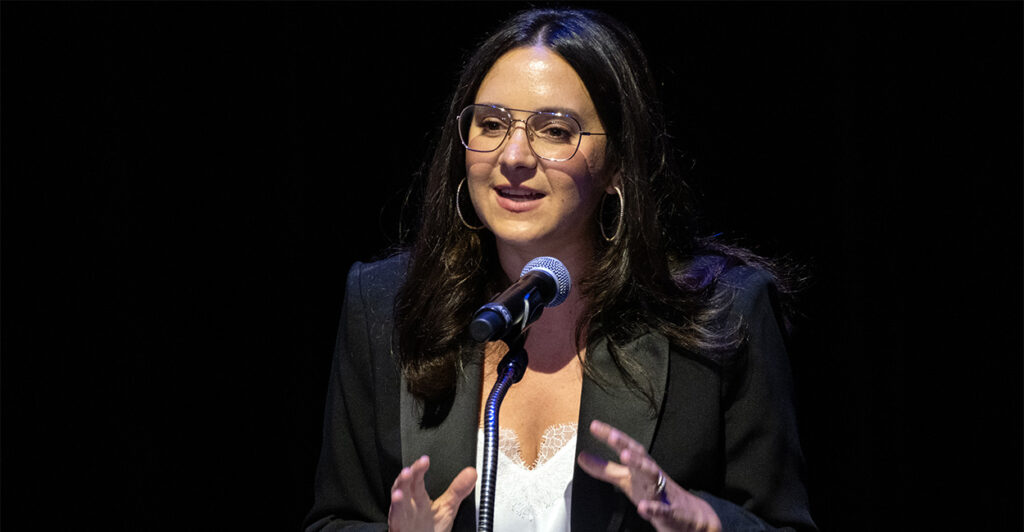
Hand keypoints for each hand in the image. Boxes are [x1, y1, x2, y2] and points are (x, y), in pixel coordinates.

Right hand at [388, 455, 476, 531]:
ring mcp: (402, 516)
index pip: (417, 479)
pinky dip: (396, 507)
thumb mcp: (447, 508)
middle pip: (405, 486)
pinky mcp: (399, 526)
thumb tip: (471, 473)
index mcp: (419, 498)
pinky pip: (395, 517)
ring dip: (400, 488)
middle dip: (408, 476)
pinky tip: (398, 497)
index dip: (419, 469)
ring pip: (398, 499)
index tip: (425, 460)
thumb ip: (457, 490)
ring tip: (405, 476)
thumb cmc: (431, 529)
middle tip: (412, 468)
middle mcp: (409, 505)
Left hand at [577, 420, 721, 531]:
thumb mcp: (628, 481)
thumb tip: (581, 456)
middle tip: (612, 436)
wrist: (690, 516)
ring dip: (641, 465)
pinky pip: (663, 510)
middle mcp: (652, 475)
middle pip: (640, 456)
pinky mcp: (671, 513)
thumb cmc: (656, 493)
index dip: (612, 436)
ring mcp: (663, 493)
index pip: (627, 447)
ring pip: (653, 475)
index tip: (594, 425)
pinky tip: (642, 507)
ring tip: (626, 456)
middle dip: (626, 445)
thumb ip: (606, 470)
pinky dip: (653, 508)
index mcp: (642, 467)